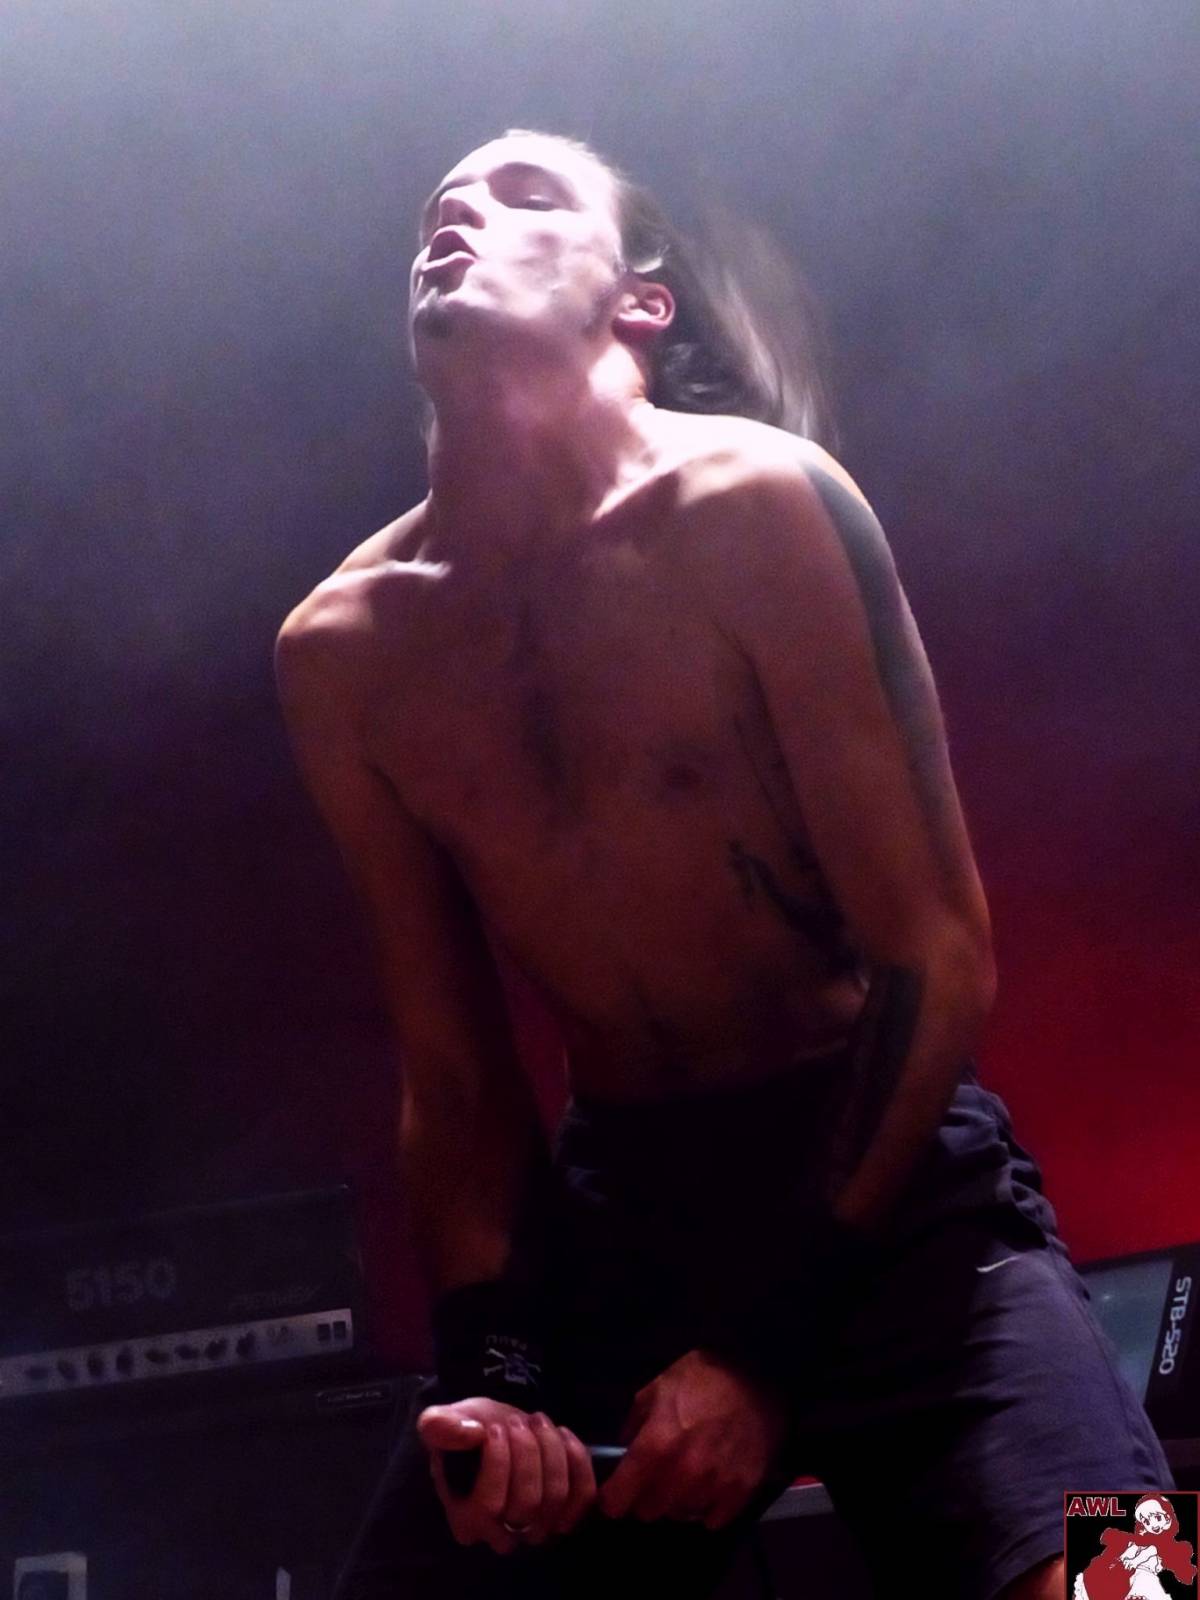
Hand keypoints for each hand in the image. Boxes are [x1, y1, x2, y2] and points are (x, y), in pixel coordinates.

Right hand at [418, 1397, 596, 1553]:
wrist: (496, 1432)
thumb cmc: (467, 1432)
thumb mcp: (443, 1422)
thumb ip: (441, 1426)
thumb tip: (469, 1432)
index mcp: (466, 1520)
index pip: (489, 1506)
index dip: (497, 1462)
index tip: (493, 1427)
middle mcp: (502, 1535)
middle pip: (528, 1501)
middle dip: (527, 1451)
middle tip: (516, 1420)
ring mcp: (537, 1528)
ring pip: (556, 1496)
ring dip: (551, 1449)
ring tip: (536, 1421)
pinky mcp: (565, 1513)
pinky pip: (582, 1495)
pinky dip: (577, 1461)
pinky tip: (562, 1434)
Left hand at [598, 1349, 787, 1530]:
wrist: (759, 1377)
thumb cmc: (704, 1378)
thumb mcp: (659, 1387)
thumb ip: (636, 1421)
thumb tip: (625, 1449)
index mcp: (656, 1444)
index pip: (619, 1496)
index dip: (612, 1498)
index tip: (615, 1494)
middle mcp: (682, 1473)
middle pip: (648, 1511)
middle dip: (645, 1498)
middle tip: (654, 1478)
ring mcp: (712, 1486)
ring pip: (679, 1515)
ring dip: (676, 1501)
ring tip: (684, 1477)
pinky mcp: (740, 1494)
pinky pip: (712, 1520)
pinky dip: (706, 1507)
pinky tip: (709, 1485)